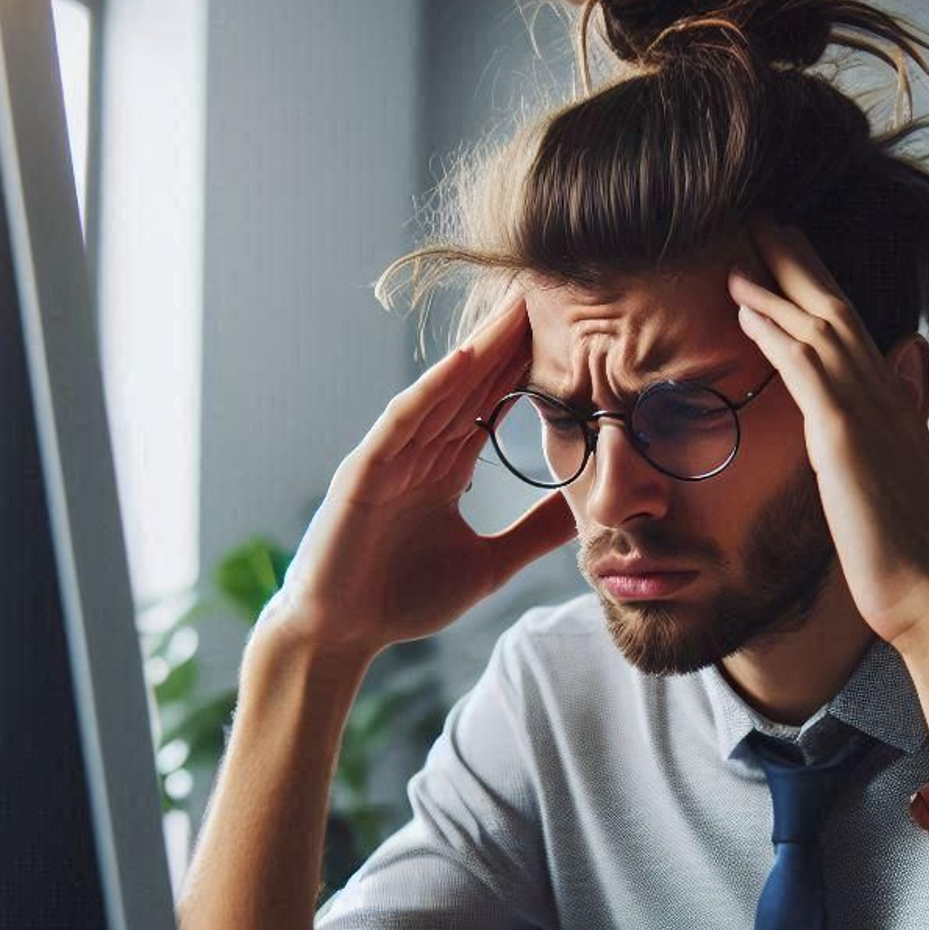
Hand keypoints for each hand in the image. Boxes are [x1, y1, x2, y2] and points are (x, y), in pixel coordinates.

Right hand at [265, 293, 576, 662]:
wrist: (342, 634)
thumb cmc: (403, 599)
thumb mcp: (490, 565)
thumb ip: (533, 534)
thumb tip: (586, 512)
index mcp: (445, 468)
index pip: (494, 407)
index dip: (531, 371)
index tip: (577, 338)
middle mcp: (419, 452)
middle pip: (473, 385)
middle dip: (512, 342)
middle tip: (557, 295)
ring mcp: (391, 455)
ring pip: (444, 391)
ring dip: (482, 348)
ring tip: (521, 305)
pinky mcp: (365, 470)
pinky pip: (404, 419)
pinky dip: (434, 388)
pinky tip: (467, 357)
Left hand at [726, 215, 928, 655]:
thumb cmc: (909, 555)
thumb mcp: (895, 483)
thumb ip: (890, 432)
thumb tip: (895, 389)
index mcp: (896, 406)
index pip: (854, 331)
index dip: (820, 290)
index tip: (790, 256)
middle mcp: (888, 396)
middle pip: (838, 309)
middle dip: (800, 261)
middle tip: (765, 217)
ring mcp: (870, 412)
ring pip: (821, 325)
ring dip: (779, 280)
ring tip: (743, 242)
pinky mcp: (848, 438)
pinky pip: (806, 368)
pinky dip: (775, 329)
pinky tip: (744, 303)